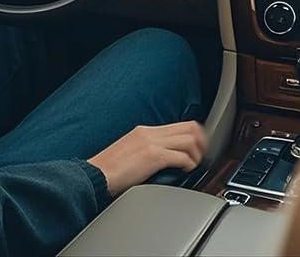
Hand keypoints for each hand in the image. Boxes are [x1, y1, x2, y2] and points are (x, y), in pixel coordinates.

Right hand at [88, 121, 208, 196]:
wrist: (97, 175)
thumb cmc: (110, 170)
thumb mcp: (131, 152)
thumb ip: (147, 150)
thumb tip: (165, 159)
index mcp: (144, 130)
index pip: (179, 124)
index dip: (195, 135)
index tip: (199, 147)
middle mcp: (150, 132)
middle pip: (189, 127)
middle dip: (202, 142)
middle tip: (202, 157)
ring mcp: (152, 142)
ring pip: (188, 139)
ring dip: (196, 154)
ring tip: (194, 166)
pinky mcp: (153, 156)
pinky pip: (181, 156)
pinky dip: (189, 164)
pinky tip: (186, 171)